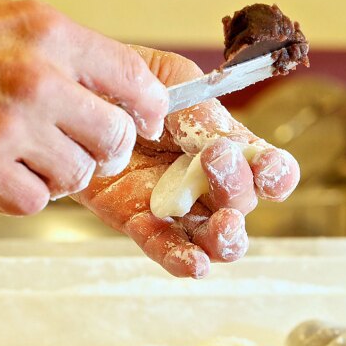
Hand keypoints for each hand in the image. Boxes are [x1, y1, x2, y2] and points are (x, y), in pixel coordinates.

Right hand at [0, 0, 168, 214]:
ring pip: (76, 176)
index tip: (144, 125)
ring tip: (27, 159)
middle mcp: (39, 80)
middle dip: (105, 151)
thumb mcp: (5, 16)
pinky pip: (32, 201)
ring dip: (58, 174)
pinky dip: (22, 196)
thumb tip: (100, 84)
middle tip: (83, 150)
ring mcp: (10, 126)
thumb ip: (58, 50)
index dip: (149, 111)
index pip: (134, 81)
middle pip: (115, 139)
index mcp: (52, 35)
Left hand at [75, 46, 299, 277]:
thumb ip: (198, 108)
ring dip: (224, 238)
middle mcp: (205, 181)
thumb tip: (222, 141)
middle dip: (237, 188)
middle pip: (241, 204)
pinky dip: (182, 260)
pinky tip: (196, 264)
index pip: (265, 167)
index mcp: (223, 144)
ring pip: (211, 237)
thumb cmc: (126, 82)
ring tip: (222, 226)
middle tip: (214, 160)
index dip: (276, 173)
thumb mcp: (167, 80)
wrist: (70, 95)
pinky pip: (164, 247)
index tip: (268, 167)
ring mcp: (172, 205)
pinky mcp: (136, 221)